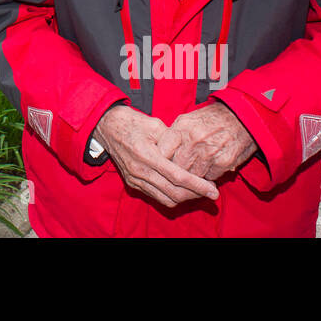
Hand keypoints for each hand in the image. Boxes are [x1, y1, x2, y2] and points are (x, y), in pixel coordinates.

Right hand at [94, 105, 218, 207]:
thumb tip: (191, 154)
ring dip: (185, 198)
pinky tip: (182, 189)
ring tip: (198, 191)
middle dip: (196, 195)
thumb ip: (173, 141)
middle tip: (211, 192)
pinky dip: (172, 196)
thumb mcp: (155, 124)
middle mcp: (140, 171)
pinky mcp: (132, 183)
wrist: (107, 126)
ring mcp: (135, 179)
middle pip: (174, 192)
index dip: (198, 185)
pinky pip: (156, 196)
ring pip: (165, 199)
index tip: (213, 190)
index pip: (177, 177)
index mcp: (147, 154)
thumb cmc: (133, 122)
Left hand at [159, 104, 256, 181]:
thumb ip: (174, 134)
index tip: (164, 163)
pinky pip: (209, 177)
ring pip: (192, 175)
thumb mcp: (189, 119)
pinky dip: (209, 175)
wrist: (242, 115)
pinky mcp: (223, 162)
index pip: (163, 151)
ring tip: (197, 167)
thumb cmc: (213, 118)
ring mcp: (209, 152)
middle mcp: (194, 139)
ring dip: (194, 175)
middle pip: (176, 166)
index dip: (162, 160)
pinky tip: (211, 166)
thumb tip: (160, 150)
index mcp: (182, 126)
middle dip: (178, 170)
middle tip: (181, 169)